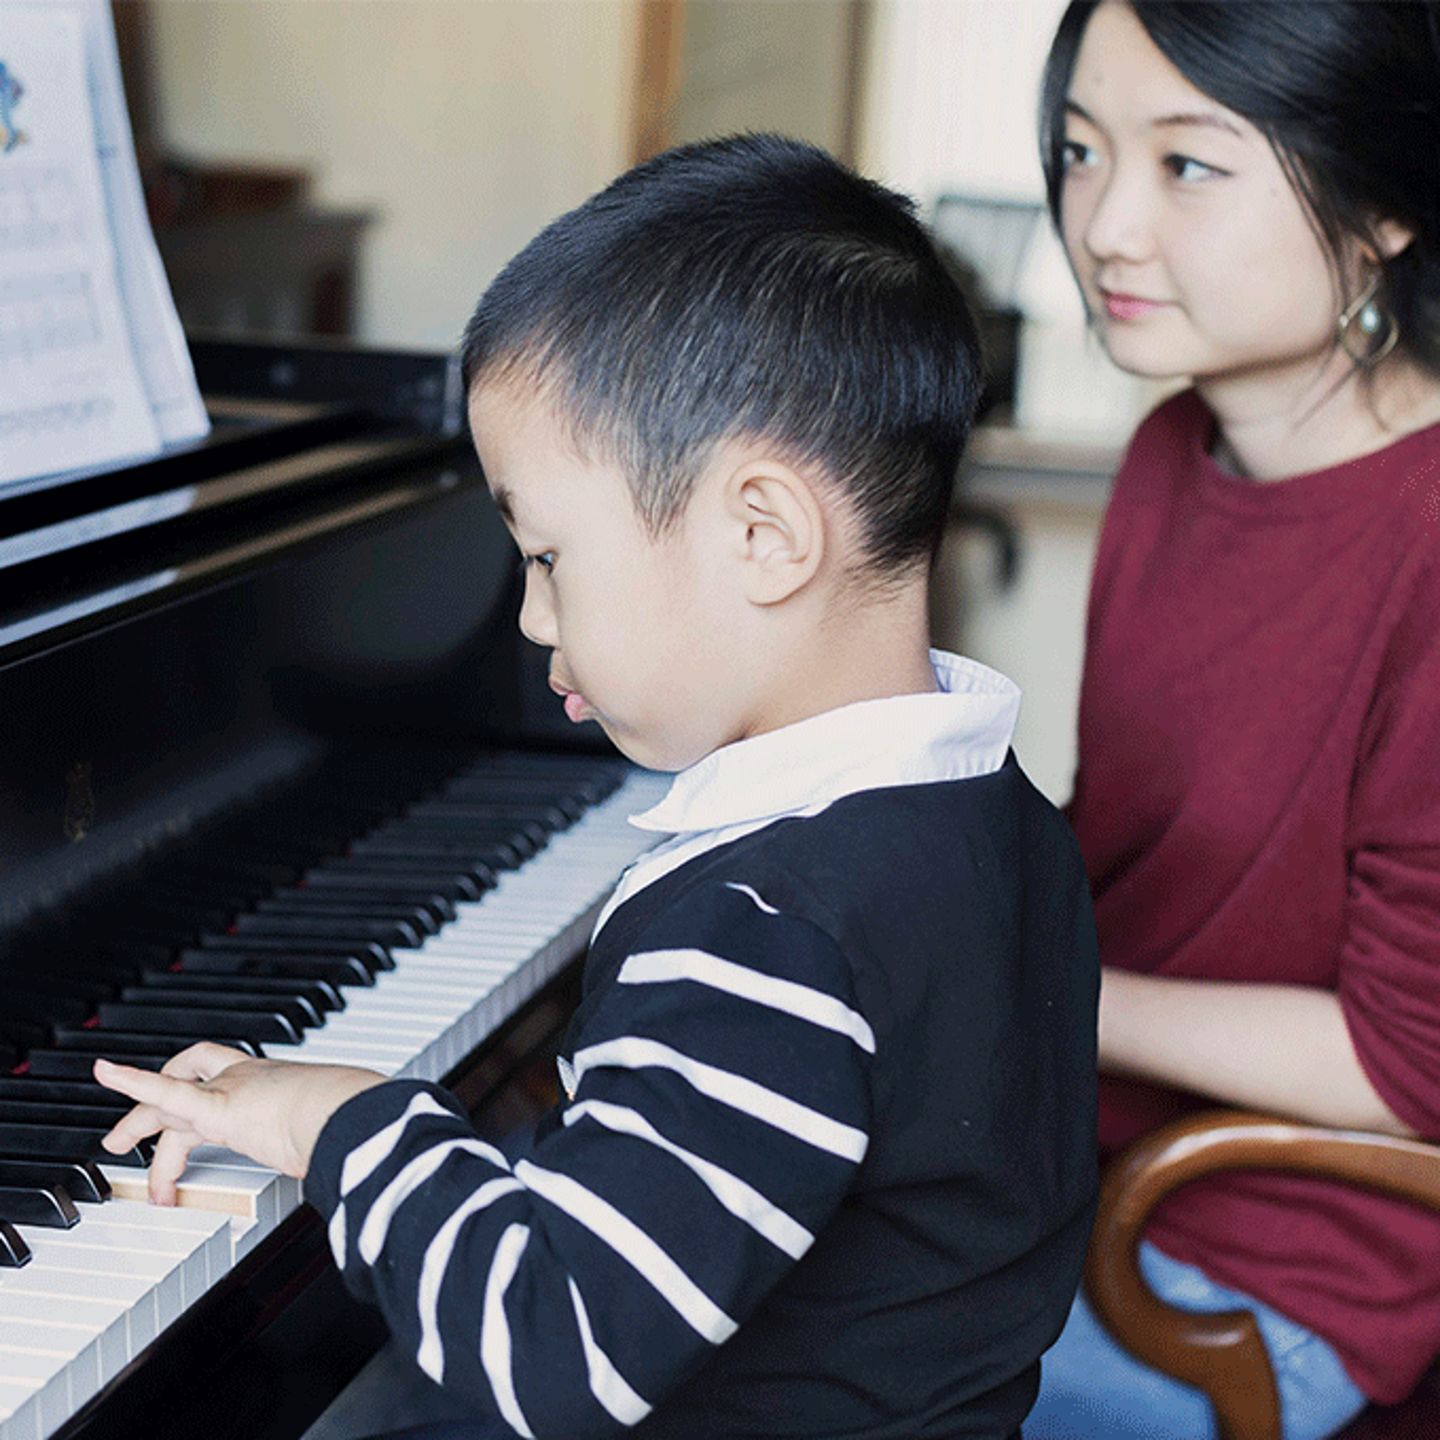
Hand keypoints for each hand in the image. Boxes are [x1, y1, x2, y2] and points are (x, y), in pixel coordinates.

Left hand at [93, 1043, 387, 1204]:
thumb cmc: (355, 1123)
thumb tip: (354, 1182)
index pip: (233, 1084)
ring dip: (139, 1119)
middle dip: (161, 1108)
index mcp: (279, 1087)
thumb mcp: (339, 1133)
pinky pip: (164, 1092)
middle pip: (192, 1085)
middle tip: (136, 1136)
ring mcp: (232, 1090)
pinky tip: (106, 1070)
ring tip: (118, 1143)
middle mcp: (252, 1082)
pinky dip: (131, 1081)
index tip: (200, 1117)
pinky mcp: (217, 1106)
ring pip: (172, 1099)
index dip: (210, 1095)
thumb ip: (334, 1153)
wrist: (352, 1111)